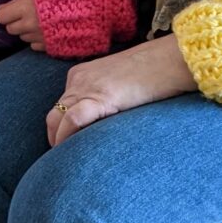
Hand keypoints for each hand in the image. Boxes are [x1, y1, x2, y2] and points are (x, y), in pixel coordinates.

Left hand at [0, 0, 44, 50]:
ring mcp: (39, 36)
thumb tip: (2, 7)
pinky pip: (34, 45)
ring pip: (23, 37)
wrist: (87, 5)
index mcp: (26, 8)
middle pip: (10, 29)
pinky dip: (37, 39)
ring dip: (27, 31)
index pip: (2, 17)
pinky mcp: (48, 45)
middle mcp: (30, 24)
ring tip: (38, 21)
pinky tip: (44, 30)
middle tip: (27, 15)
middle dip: (16, 23)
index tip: (13, 10)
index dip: (6, 13)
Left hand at [46, 33, 196, 146]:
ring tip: (67, 163)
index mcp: (81, 74)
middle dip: (55, 139)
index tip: (67, 146)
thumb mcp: (117, 83)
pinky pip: (72, 119)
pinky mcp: (100, 97)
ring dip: (59, 143)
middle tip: (64, 160)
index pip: (61, 105)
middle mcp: (79, 79)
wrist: (167, 60)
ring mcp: (87, 87)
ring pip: (57, 118)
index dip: (61, 128)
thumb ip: (104, 97)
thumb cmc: (150, 72)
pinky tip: (72, 153)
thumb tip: (101, 121)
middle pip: (54, 114)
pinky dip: (67, 137)